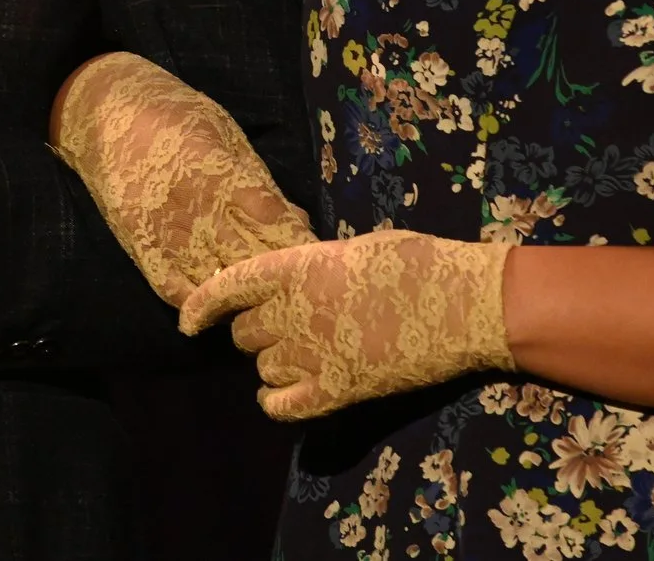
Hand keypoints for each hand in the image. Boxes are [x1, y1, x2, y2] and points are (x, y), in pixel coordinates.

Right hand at [50, 51, 315, 305]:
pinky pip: (175, 291)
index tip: (320, 261)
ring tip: (269, 307)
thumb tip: (296, 219)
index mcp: (222, 174)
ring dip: (243, 297)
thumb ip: (259, 181)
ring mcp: (166, 234)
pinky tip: (222, 308)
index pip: (272, 221)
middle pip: (248, 258)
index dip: (298, 245)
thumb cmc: (175, 115)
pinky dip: (201, 305)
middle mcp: (196, 211)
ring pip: (215, 284)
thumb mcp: (226, 134)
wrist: (105, 115)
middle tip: (305, 292)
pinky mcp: (140, 249)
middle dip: (278, 275)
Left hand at [178, 229, 514, 419]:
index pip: (229, 287)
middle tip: (281, 327)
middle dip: (253, 332)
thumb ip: (316, 267)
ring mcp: (317, 355)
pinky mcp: (340, 391)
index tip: (189, 321)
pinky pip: (283, 406)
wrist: (464, 305)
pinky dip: (275, 402)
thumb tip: (296, 280)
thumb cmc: (418, 263)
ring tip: (297, 354)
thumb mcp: (356, 249)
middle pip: (244, 334)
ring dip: (271, 363)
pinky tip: (280, 396)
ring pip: (262, 369)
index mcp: (300, 268)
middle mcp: (297, 313)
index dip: (201, 305)